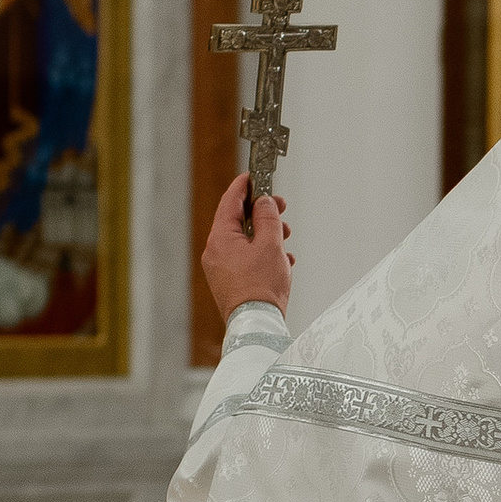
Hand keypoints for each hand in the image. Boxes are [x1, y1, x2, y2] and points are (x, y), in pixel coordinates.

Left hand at [201, 174, 291, 318]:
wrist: (256, 325)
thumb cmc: (261, 287)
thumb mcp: (271, 245)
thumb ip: (268, 218)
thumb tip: (264, 202)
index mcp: (220, 239)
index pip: (230, 202)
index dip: (244, 186)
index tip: (254, 176)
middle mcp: (215, 252)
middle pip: (237, 222)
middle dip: (262, 214)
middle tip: (280, 209)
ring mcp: (220, 269)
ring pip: (244, 241)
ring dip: (266, 236)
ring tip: (285, 240)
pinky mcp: (229, 282)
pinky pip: (245, 259)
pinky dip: (262, 254)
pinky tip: (281, 262)